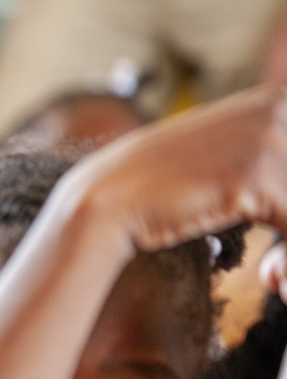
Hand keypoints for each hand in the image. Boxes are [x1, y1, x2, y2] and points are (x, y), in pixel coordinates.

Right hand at [64, 85, 286, 255]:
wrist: (109, 199)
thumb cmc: (159, 188)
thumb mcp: (220, 157)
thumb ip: (260, 159)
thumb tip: (282, 201)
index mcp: (275, 100)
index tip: (277, 233)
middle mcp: (277, 108)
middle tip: (276, 266)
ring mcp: (268, 138)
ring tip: (274, 276)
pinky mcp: (258, 175)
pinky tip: (269, 278)